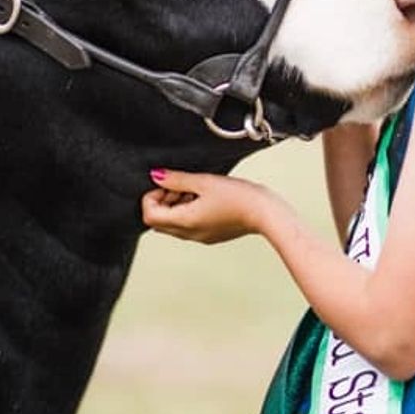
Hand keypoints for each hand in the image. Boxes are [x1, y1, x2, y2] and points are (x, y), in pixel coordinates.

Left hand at [141, 169, 279, 244]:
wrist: (264, 213)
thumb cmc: (239, 198)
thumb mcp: (203, 181)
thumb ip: (176, 179)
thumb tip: (157, 176)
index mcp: (184, 222)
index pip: (149, 215)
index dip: (153, 197)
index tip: (167, 185)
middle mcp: (189, 234)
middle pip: (159, 221)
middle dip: (164, 202)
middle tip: (181, 186)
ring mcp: (200, 237)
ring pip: (174, 224)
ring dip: (177, 206)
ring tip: (196, 190)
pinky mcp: (211, 234)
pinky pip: (189, 226)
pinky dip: (189, 211)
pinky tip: (206, 198)